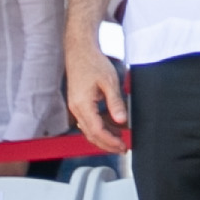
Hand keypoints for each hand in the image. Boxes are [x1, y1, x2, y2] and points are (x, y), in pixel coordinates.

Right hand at [64, 30, 132, 154]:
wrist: (80, 50)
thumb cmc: (93, 62)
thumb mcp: (109, 81)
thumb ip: (116, 103)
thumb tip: (122, 121)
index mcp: (82, 104)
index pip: (97, 131)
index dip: (111, 141)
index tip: (123, 146)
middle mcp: (76, 109)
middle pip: (91, 135)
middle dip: (107, 144)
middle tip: (123, 148)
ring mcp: (76, 107)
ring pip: (89, 130)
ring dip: (105, 136)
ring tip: (121, 138)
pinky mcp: (78, 104)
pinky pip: (89, 121)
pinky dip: (101, 126)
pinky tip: (113, 126)